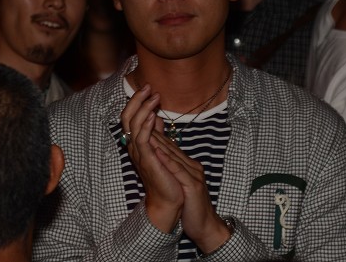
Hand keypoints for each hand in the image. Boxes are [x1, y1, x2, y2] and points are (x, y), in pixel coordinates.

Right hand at [120, 83, 182, 231]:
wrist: (168, 200)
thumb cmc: (166, 176)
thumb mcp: (161, 148)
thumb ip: (158, 132)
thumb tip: (158, 115)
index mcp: (136, 143)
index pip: (130, 116)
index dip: (137, 101)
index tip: (148, 88)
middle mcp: (134, 146)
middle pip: (127, 117)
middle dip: (137, 100)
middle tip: (148, 87)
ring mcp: (139, 153)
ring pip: (133, 124)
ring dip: (144, 108)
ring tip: (153, 96)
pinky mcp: (147, 160)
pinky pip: (142, 139)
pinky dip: (147, 125)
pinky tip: (154, 115)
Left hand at [152, 132, 230, 252]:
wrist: (204, 225)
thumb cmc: (190, 206)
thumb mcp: (180, 185)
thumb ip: (173, 171)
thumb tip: (161, 161)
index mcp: (188, 166)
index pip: (170, 147)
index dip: (155, 136)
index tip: (141, 125)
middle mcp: (192, 167)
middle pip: (171, 147)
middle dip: (155, 134)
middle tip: (141, 121)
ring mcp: (194, 175)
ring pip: (174, 156)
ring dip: (159, 143)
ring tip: (145, 131)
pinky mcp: (193, 186)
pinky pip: (179, 171)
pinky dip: (168, 161)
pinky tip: (158, 152)